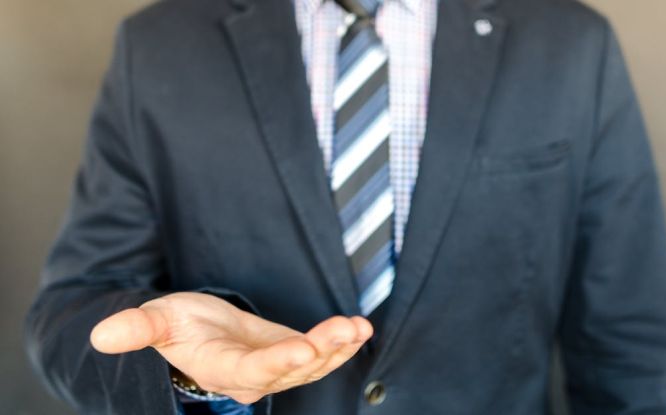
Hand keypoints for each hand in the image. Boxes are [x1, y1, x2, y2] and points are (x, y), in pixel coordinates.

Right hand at [90, 292, 372, 403]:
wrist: (196, 332)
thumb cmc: (176, 325)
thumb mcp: (157, 320)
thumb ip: (137, 329)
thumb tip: (100, 335)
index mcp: (222, 369)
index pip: (253, 371)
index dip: (279, 363)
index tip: (304, 349)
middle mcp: (253, 376)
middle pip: (292, 370)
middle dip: (322, 351)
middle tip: (346, 328)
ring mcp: (276, 368)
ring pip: (313, 365)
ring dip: (338, 347)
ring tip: (358, 327)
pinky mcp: (291, 354)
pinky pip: (320, 354)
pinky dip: (341, 343)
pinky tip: (361, 328)